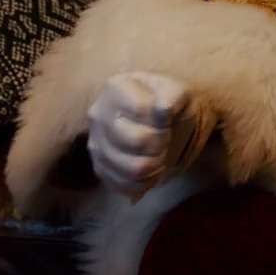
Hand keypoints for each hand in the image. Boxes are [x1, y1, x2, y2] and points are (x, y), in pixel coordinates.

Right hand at [86, 71, 196, 199]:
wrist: (165, 121)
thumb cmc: (171, 104)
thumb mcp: (179, 92)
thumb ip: (174, 96)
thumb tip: (163, 109)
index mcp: (115, 88)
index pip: (142, 109)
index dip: (163, 120)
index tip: (168, 121)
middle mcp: (98, 114)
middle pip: (137, 141)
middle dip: (162, 144)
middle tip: (167, 140)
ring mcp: (95, 143)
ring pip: (131, 168)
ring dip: (156, 165)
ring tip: (161, 155)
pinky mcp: (99, 167)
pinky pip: (123, 186)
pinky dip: (145, 182)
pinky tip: (151, 170)